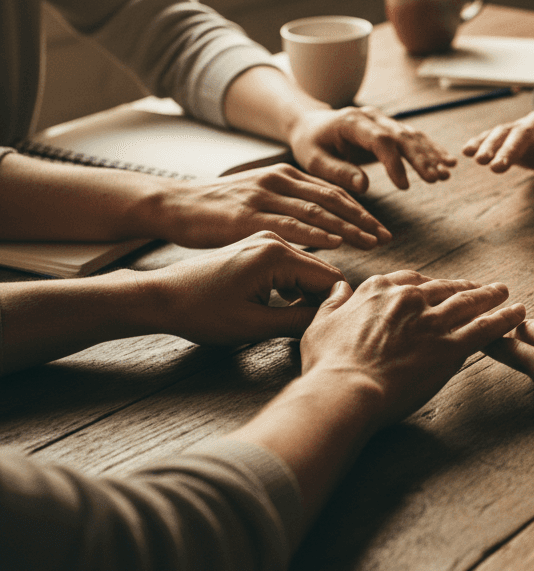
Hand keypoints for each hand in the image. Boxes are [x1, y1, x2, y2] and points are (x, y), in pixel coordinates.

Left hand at [146, 232, 344, 345]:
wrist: (161, 296)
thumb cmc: (200, 311)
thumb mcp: (254, 325)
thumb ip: (299, 322)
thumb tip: (331, 320)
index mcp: (277, 255)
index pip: (330, 279)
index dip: (335, 307)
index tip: (328, 330)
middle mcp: (275, 239)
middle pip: (322, 272)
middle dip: (323, 301)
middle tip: (314, 330)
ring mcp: (266, 240)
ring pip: (307, 270)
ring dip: (309, 296)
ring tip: (297, 322)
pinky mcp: (258, 247)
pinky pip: (291, 266)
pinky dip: (295, 287)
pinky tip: (283, 308)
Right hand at [154, 165, 391, 249]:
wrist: (172, 205)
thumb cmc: (215, 212)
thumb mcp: (258, 202)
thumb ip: (287, 210)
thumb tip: (319, 230)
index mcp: (285, 176)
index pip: (333, 192)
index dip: (361, 211)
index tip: (381, 230)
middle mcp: (279, 180)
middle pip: (333, 199)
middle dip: (363, 220)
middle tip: (387, 238)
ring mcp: (263, 196)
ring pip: (317, 211)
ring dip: (349, 228)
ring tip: (372, 243)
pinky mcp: (247, 215)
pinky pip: (289, 223)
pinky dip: (316, 233)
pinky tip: (337, 243)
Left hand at [289, 106, 456, 193]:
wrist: (312, 126)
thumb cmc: (311, 145)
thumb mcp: (314, 161)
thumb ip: (338, 172)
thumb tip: (363, 186)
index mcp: (351, 122)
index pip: (379, 140)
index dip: (394, 162)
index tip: (404, 187)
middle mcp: (372, 117)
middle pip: (402, 136)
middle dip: (421, 158)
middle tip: (436, 179)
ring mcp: (384, 121)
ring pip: (412, 136)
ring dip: (431, 155)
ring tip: (446, 174)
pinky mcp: (391, 129)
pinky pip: (414, 138)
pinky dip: (431, 150)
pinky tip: (448, 162)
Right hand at [300, 271, 525, 430]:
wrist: (345, 391)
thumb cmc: (328, 365)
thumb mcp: (320, 324)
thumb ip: (333, 302)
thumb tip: (338, 288)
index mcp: (379, 290)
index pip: (411, 279)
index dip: (428, 284)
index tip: (437, 286)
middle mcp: (409, 299)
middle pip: (444, 288)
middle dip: (464, 286)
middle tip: (480, 287)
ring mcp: (432, 322)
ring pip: (468, 302)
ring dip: (490, 295)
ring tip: (505, 292)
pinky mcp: (450, 348)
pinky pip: (485, 328)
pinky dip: (504, 318)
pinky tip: (518, 313)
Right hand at [462, 109, 533, 188]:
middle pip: (524, 133)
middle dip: (510, 150)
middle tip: (497, 168)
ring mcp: (523, 123)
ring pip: (505, 131)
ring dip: (490, 145)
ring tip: (478, 161)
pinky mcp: (510, 129)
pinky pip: (492, 133)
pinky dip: (479, 141)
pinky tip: (466, 151)